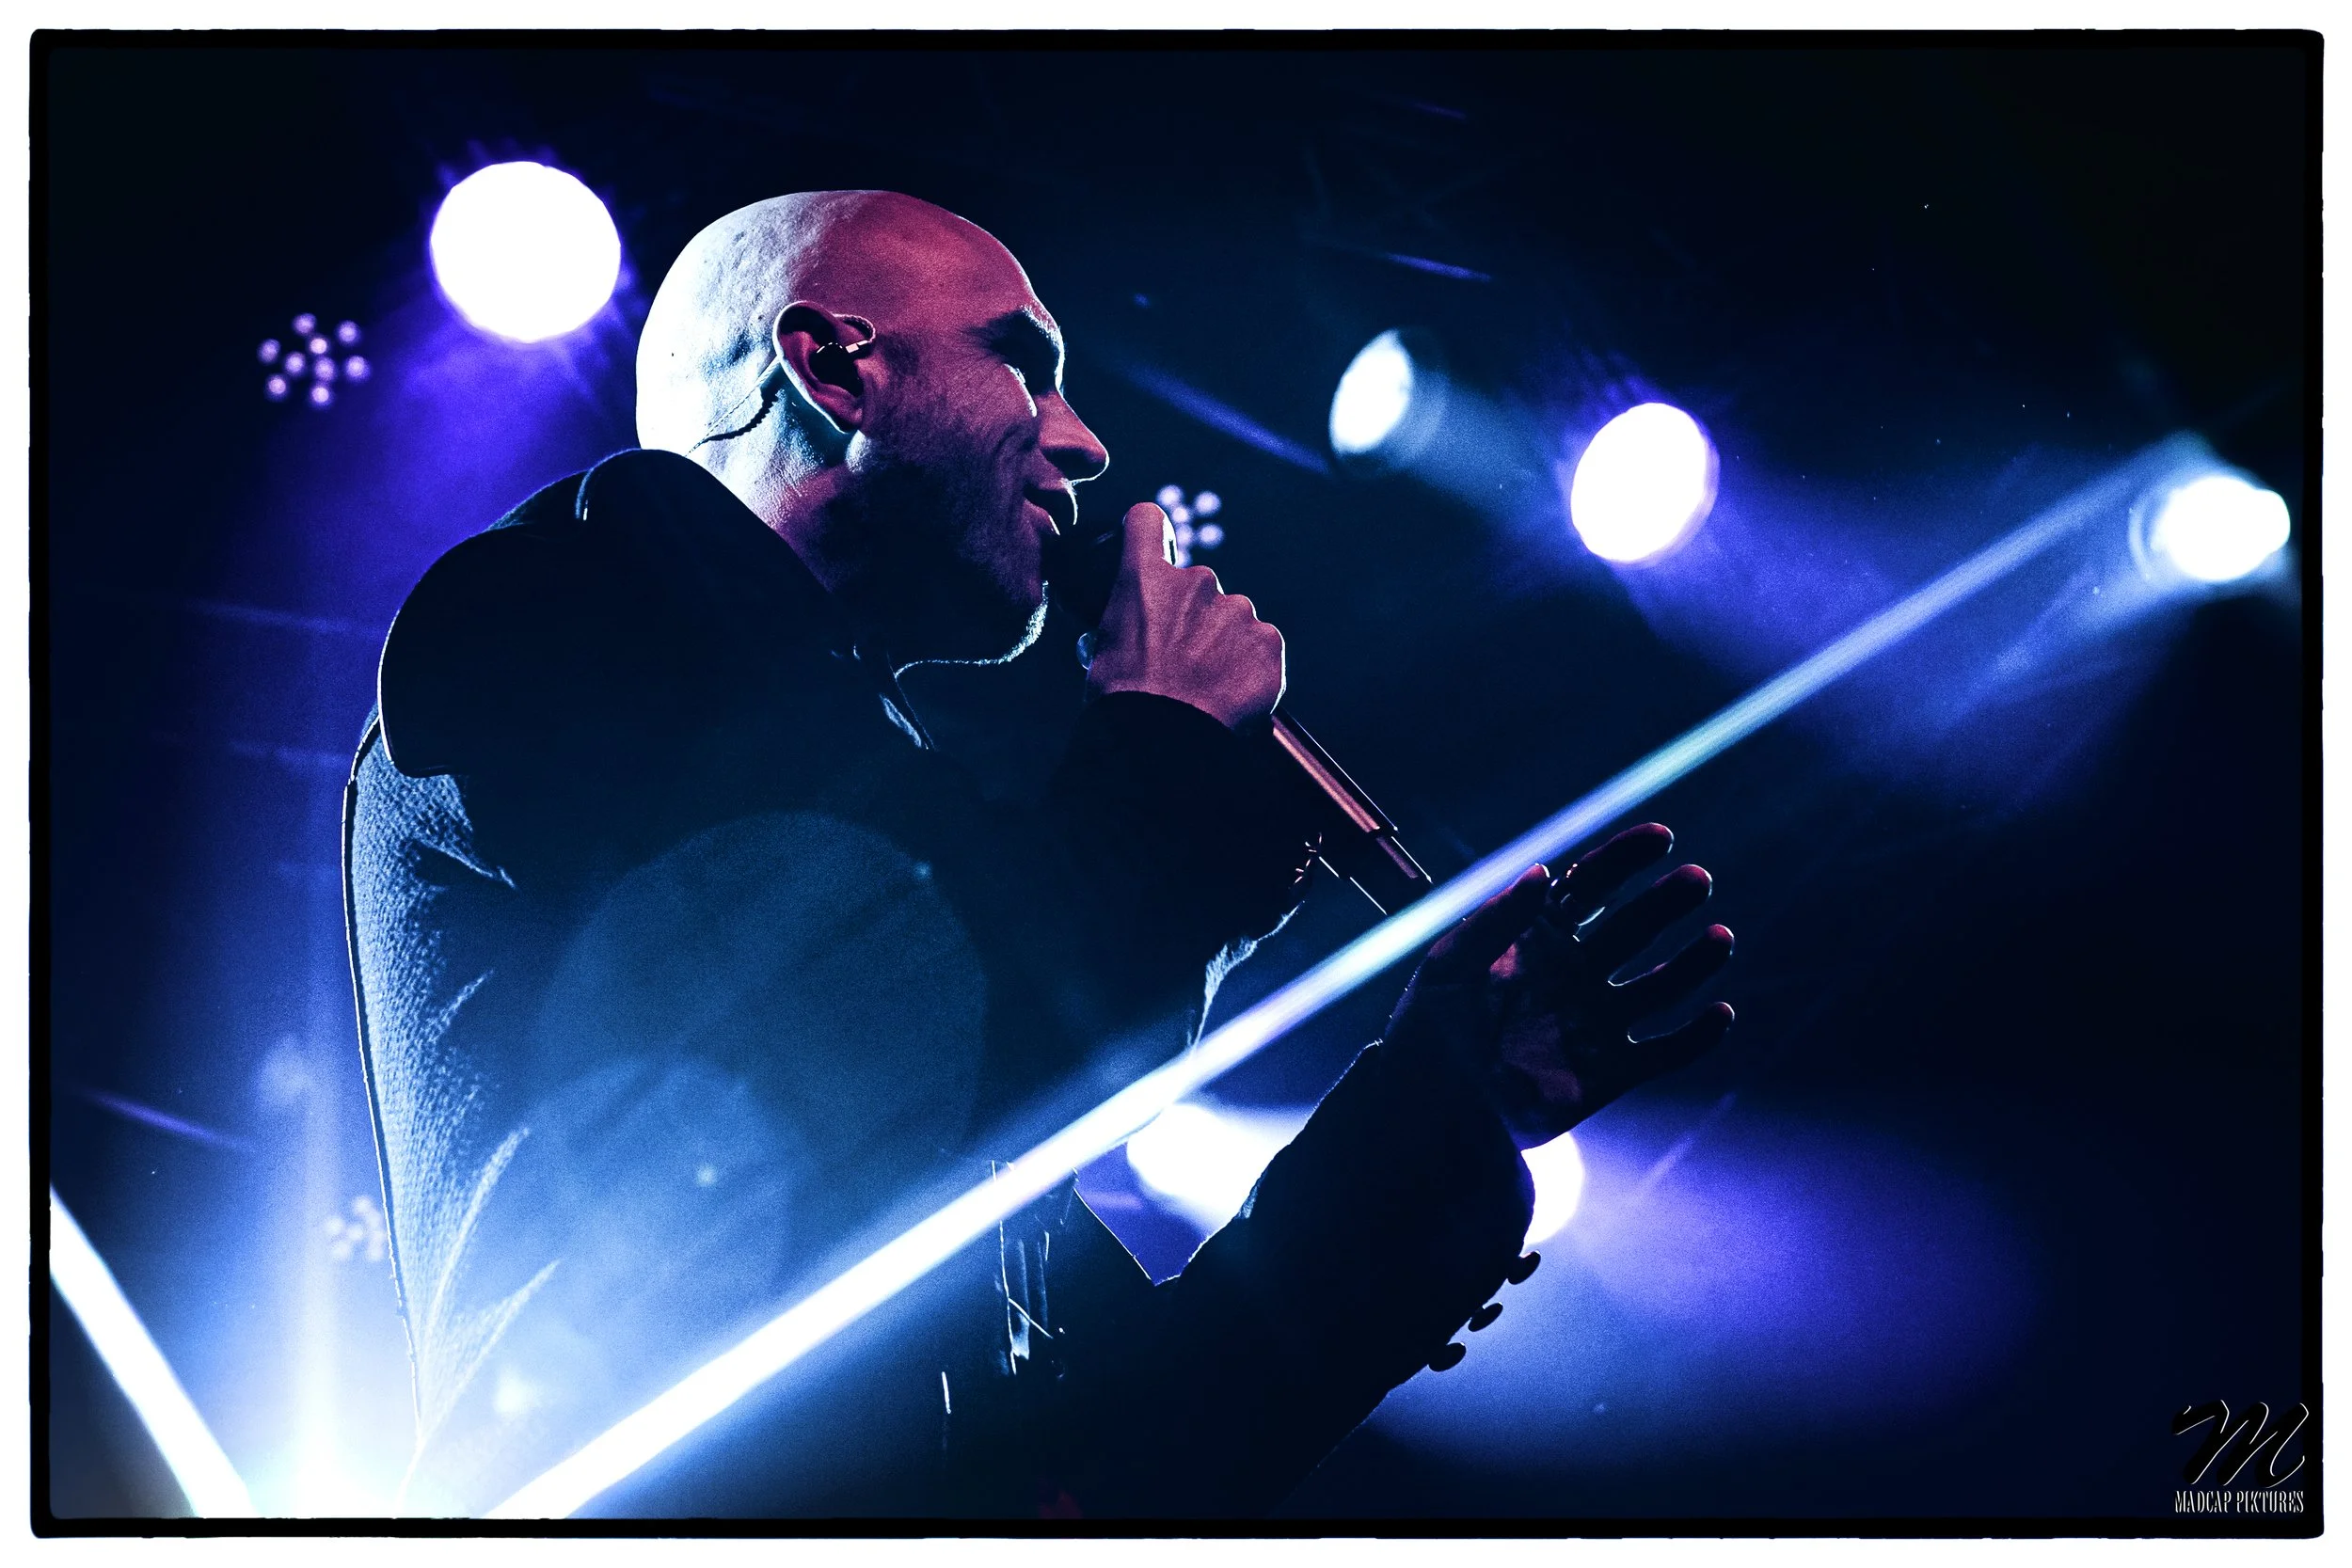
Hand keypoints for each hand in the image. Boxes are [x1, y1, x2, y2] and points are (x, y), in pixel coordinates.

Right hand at [1082, 503, 1284, 729]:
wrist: (1163, 739)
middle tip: (1180, 660)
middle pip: (1197, 586)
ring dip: (1222, 643)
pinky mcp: (1268, 640)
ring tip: (1206, 683)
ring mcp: (1237, 609)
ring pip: (1232, 618)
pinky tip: (1230, 692)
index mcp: (1145, 578)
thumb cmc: (1123, 700)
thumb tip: (1135, 631)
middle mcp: (1196, 581)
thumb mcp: (1102, 648)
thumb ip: (1128, 620)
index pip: (1147, 520)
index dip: (1151, 534)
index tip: (1155, 549)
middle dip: (1191, 617)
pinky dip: (1248, 666)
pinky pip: (1260, 646)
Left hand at [1383, 824, 1734, 1150]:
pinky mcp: (1609, 1073)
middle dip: (1667, 902)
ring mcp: (1595, 1023)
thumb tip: (1543, 871)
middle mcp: (1574, 974)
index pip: (1591, 885)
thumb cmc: (1428, 1032)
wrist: (1431, 1112)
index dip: (1626, 858)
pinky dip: (1696, 1037)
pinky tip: (1720, 1014)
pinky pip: (1665, 1052)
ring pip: (1661, 985)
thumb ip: (1497, 921)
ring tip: (1720, 938)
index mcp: (1538, 939)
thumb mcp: (1450, 969)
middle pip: (1635, 927)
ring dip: (1694, 962)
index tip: (1662, 837)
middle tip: (1697, 881)